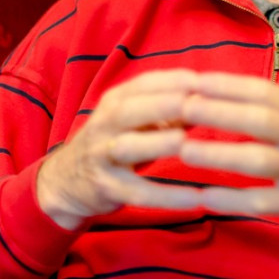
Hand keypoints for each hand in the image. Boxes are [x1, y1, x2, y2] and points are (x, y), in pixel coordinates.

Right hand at [36, 70, 209, 229]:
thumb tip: (213, 98)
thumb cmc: (116, 140)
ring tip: (183, 140)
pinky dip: (166, 196)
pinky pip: (138, 192)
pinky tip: (194, 199)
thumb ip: (172, 110)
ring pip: (128, 147)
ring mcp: (102, 156)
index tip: (206, 80)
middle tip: (191, 102)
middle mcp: (104, 124)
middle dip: (160, 104)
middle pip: (129, 110)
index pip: (143, 84)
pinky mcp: (108, 188)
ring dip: (156, 142)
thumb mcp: (136, 119)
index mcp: (115, 101)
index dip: (173, 80)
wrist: (66, 181)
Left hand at [177, 72, 278, 271]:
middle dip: (217, 111)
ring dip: (218, 153)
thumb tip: (232, 94)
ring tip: (183, 149)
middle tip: (180, 106)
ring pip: (258, 159)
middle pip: (259, 118)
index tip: (194, 79)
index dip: (227, 84)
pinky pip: (262, 201)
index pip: (264, 90)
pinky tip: (203, 196)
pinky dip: (230, 198)